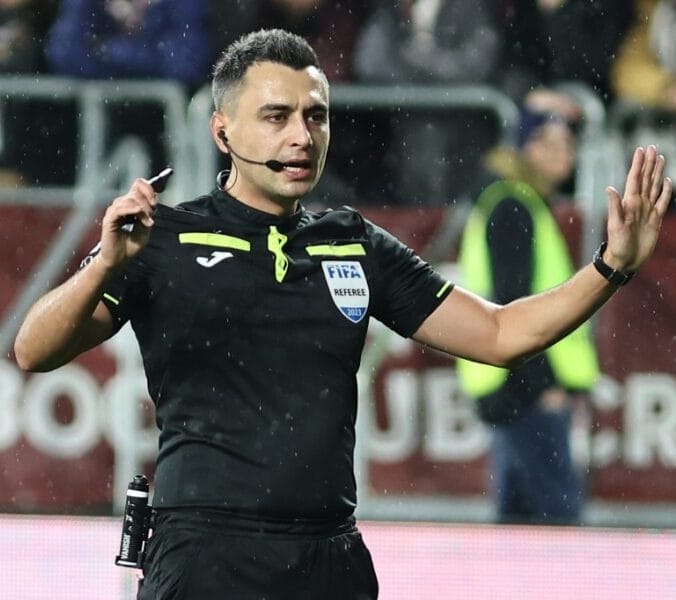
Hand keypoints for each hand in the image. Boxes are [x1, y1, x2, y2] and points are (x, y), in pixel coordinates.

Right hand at [98, 178, 157, 270]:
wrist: (119, 260)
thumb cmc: (130, 246)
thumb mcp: (145, 230)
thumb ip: (148, 216)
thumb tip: (152, 202)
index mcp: (130, 207)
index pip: (137, 187)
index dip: (148, 189)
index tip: (155, 201)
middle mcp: (121, 207)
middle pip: (135, 192)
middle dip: (147, 203)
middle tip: (152, 217)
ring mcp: (114, 212)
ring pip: (129, 200)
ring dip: (142, 210)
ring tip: (147, 223)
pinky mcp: (109, 219)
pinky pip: (120, 209)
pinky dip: (131, 209)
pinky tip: (138, 212)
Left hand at [604, 145, 671, 272]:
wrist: (625, 260)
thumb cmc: (617, 244)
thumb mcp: (615, 225)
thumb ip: (614, 206)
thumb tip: (609, 188)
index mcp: (629, 202)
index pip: (634, 179)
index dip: (638, 164)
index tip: (641, 150)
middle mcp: (638, 203)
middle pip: (646, 179)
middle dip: (649, 163)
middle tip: (652, 148)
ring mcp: (648, 210)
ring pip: (655, 186)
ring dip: (657, 172)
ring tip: (660, 158)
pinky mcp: (655, 219)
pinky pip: (663, 201)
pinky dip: (667, 191)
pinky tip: (668, 181)